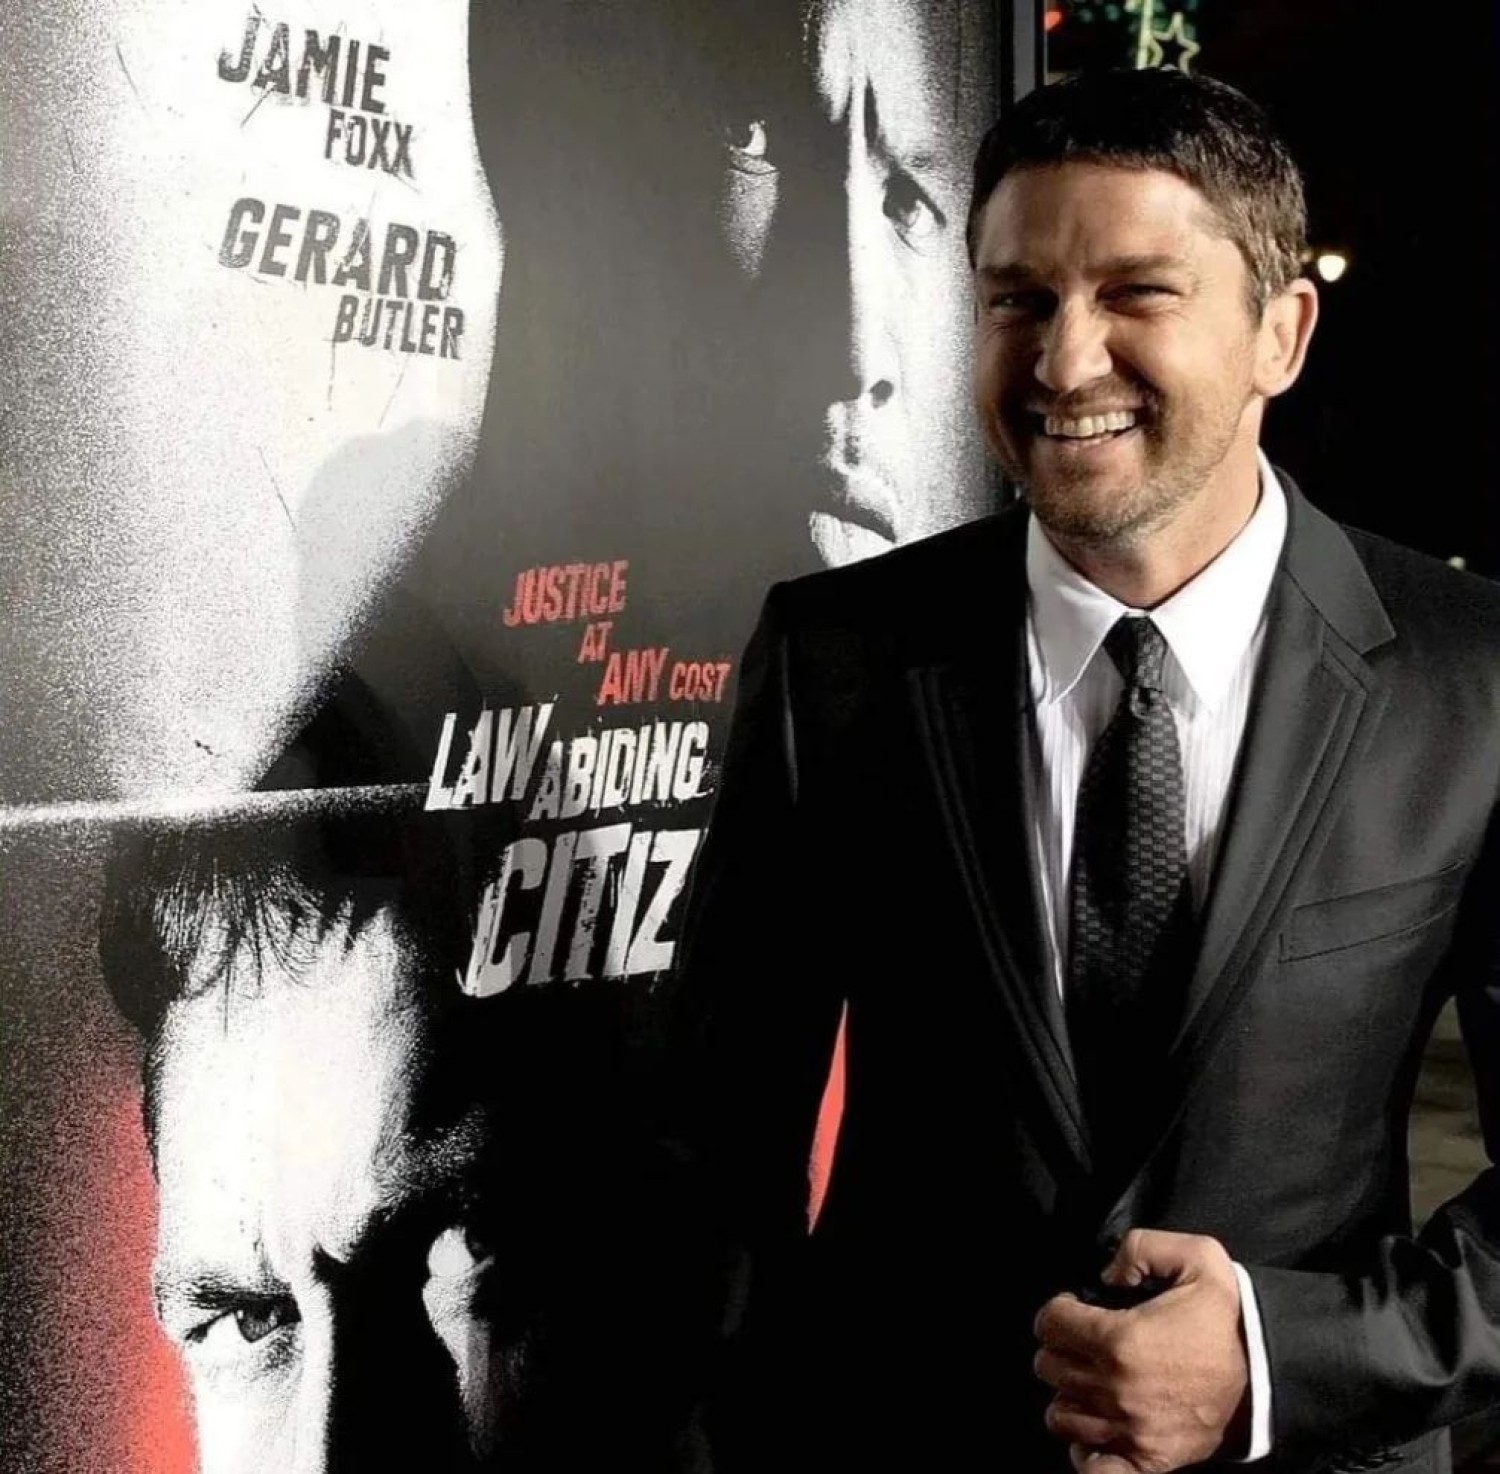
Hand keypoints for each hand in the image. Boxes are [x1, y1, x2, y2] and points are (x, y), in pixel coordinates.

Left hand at [1033, 1229, 1250, 1472]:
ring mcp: (1130, 1430)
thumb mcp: (1196, 1257)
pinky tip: (1094, 1430)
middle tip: (1083, 1342)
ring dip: (1069, 1394)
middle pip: (1049, 1367)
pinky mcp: (1147, 1459)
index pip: (1050, 1324)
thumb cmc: (1225, 1319)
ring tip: (1090, 1379)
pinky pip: (1093, 1466)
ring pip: (1062, 1414)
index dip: (1057, 1310)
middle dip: (1061, 1348)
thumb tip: (1107, 1274)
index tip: (1073, 1308)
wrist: (1267, 1375)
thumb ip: (1140, 1247)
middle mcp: (1116, 1389)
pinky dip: (1084, 1451)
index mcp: (1119, 1340)